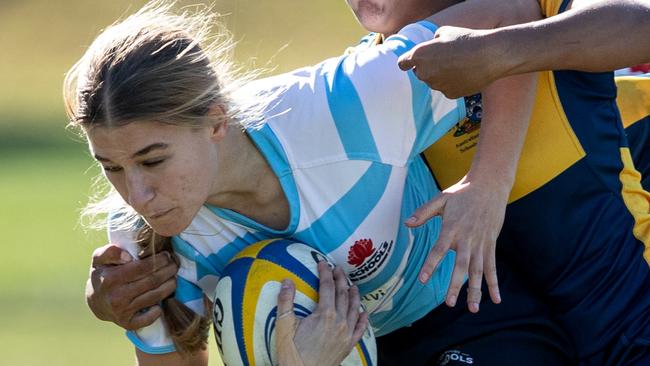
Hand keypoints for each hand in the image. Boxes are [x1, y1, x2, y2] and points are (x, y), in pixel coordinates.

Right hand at [86, 243, 177, 329]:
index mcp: (111, 279)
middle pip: (152, 281)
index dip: (159, 260)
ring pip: (155, 297)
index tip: (167, 255)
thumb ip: (110, 251)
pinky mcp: (127, 323)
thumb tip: (127, 256)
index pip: (143, 268)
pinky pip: (147, 319)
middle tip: (175, 265)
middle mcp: (117, 296)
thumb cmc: (103, 274)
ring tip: (174, 278)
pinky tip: (163, 302)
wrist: (94, 301)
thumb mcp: (100, 259)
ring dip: (169, 286)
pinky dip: (158, 311)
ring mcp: (122, 311)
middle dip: (168, 271)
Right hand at [275, 262, 368, 365]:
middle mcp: (339, 322)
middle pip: (343, 295)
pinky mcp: (348, 345)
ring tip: (353, 285)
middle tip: (338, 269)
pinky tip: (364, 312)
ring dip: (354, 295)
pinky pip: (360, 329)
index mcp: (325, 314)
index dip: (325, 273)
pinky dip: (363, 319)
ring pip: (354, 309)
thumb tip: (287, 281)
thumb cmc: (292, 352)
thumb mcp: (284, 325)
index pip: (327, 287)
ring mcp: (346, 334)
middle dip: (340, 279)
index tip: (322, 263)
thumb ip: (285, 301)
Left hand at [398, 26, 505, 98]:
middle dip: (427, 68)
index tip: (412, 62)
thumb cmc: (467, 40)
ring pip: (433, 81)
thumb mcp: (445, 32)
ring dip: (440, 76)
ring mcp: (436, 86)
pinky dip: (451, 83)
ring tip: (458, 65)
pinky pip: (445, 88)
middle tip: (444, 59)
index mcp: (419, 55)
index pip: (402, 64)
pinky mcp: (449, 94)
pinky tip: (464, 74)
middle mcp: (424, 73)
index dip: (407, 62)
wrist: (489, 56)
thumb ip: (431, 42)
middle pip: (419, 73)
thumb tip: (431, 47)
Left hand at [406, 175, 508, 312]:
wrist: (490, 185)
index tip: (422, 280)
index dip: (430, 265)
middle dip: (455, 286)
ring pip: (478, 271)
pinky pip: (492, 267)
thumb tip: (407, 223)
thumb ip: (423, 212)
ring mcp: (481, 243)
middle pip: (461, 266)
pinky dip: (494, 283)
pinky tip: (495, 299)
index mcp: (451, 228)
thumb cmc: (462, 193)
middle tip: (449, 303)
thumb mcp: (441, 199)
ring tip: (472, 309)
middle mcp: (467, 238)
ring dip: (476, 290)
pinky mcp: (491, 244)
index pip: (438, 250)